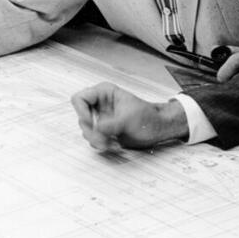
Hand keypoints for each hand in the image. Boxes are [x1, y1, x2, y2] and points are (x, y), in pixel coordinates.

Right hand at [70, 83, 189, 149]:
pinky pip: (93, 139)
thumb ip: (109, 125)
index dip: (81, 112)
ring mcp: (100, 118)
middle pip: (81, 117)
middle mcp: (99, 105)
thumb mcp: (128, 119)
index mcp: (104, 93)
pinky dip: (101, 144)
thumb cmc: (149, 117)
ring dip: (97, 139)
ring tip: (111, 143)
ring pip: (86, 130)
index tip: (91, 123)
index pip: (79, 99)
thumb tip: (95, 131)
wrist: (159, 129)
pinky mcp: (103, 131)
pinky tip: (113, 144)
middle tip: (102, 139)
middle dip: (91, 131)